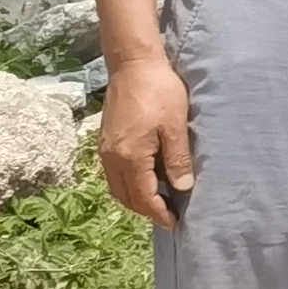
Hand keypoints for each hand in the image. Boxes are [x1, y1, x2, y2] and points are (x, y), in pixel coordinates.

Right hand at [101, 48, 196, 226]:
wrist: (133, 65)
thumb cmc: (159, 92)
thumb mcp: (175, 126)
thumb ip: (177, 160)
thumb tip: (182, 189)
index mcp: (130, 157)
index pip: (144, 197)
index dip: (160, 213)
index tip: (175, 223)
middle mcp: (112, 158)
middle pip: (126, 197)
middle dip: (146, 210)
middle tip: (169, 215)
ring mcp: (105, 151)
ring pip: (117, 188)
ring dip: (136, 198)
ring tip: (159, 200)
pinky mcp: (105, 141)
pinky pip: (114, 174)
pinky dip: (128, 184)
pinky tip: (145, 178)